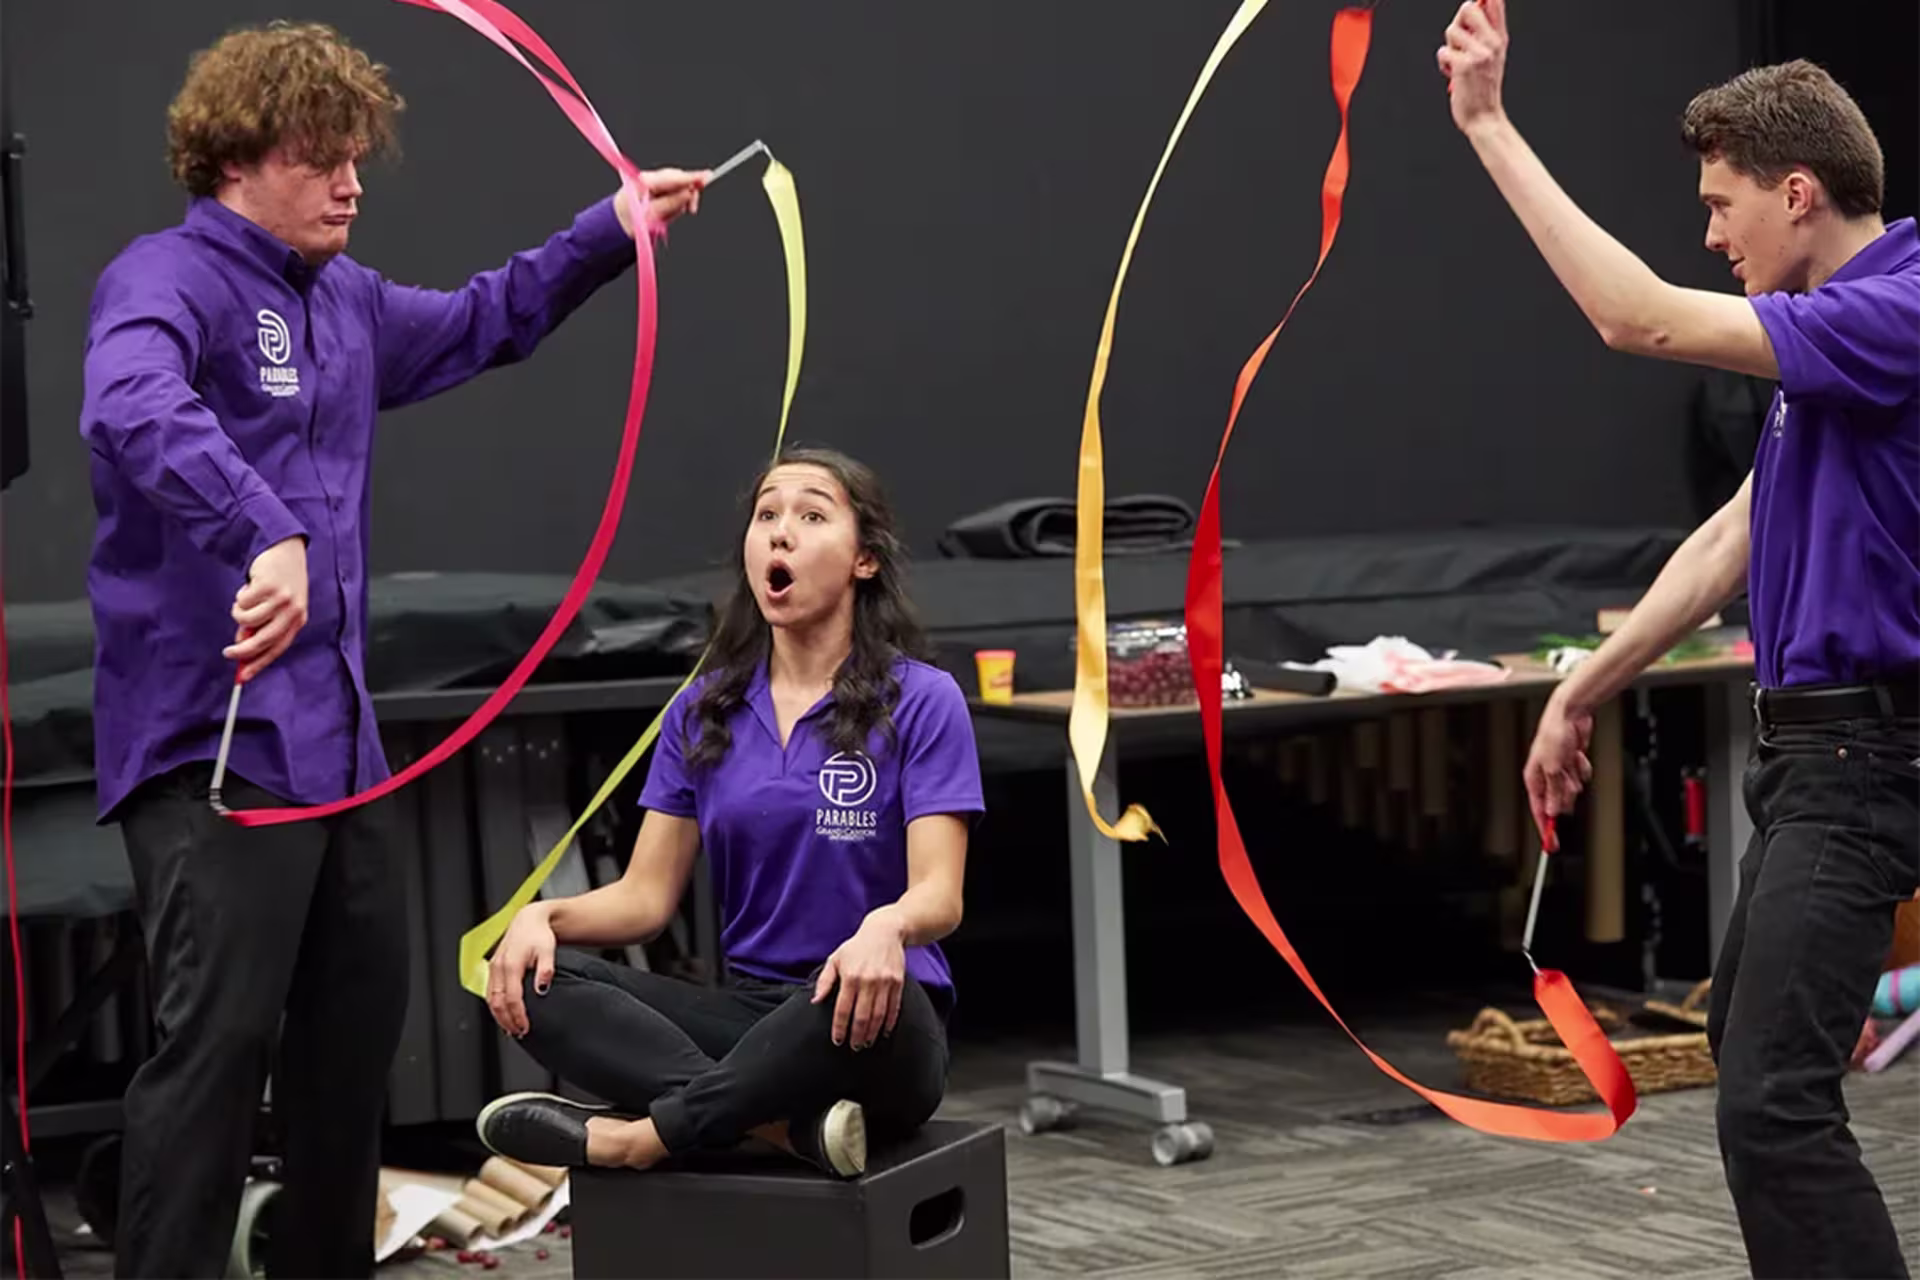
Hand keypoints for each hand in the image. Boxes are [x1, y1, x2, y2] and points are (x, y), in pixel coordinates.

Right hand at [225, 536, 307, 681]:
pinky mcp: (267, 587)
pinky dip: (240, 596)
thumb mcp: (276, 606)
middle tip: (228, 653)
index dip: (259, 664)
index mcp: (298, 619)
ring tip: (246, 600)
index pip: (278, 648)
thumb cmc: (279, 582)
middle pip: (263, 641)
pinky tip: (250, 585)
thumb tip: (242, 643)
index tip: (243, 677)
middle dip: (243, 651)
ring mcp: (281, 599)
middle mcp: (292, 611)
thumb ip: (262, 625)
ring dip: (239, 612)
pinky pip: (242, 602)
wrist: (285, 550)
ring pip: (247, 620)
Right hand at [487, 903, 557, 1037]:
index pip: (512, 998)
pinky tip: (503, 1014)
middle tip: (518, 1032)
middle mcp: (498, 967)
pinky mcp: (493, 968)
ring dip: (499, 1016)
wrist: (529, 920)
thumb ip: (546, 970)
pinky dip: (494, 1006)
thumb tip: (542, 989)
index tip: (525, 1027)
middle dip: (506, 1021)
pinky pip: (490, 992)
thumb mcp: (548, 950)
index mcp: (511, 964)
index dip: (518, 1016)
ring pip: (490, 999)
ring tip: (510, 1029)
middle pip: (498, 1002)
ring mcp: (493, 968)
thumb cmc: (539, 934)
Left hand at [615, 168, 710, 236]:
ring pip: (677, 185)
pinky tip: (668, 210)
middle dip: (687, 193)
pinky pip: (673, 190)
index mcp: (644, 182)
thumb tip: (688, 193)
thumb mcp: (651, 216)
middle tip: (692, 209)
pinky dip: (676, 201)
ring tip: (670, 215)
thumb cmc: (630, 221)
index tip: (707, 176)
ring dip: (681, 200)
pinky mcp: (656, 185)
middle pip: (677, 178)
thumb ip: (670, 203)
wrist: (617, 224)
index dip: (691, 177)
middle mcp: (648, 177)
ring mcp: (652, 180)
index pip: (672, 177)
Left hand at [812, 912, 905, 1050]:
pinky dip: (889, 1023)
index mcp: (850, 976)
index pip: (843, 1009)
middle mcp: (868, 981)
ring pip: (878, 1015)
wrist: (885, 931)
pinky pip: (894, 1008)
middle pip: (862, 1016)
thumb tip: (815, 1001)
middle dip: (857, 1035)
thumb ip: (825, 981)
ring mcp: (885, 982)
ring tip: (867, 1043)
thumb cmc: (856, 947)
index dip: (839, 1028)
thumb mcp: (836, 959)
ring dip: (872, 1033)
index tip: (837, 1040)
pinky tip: (883, 1032)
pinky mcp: (898, 983)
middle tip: (854, 1047)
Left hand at [1437, 0, 1508, 134]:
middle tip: (1459, 39)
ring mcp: (1480, 53)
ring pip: (1452, 31)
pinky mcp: (1464, 65)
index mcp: (1500, 38)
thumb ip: (1484, 32)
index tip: (1477, 0)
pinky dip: (1443, 64)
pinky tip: (1452, 74)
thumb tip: (1469, 6)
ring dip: (1448, 47)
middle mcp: (1493, 42)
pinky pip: (1443, 52)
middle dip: (1457, 21)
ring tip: (1457, 62)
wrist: (1484, 117)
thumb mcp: (1492, 56)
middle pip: (1468, 8)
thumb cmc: (1483, 87)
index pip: (1495, 2)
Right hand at [1524, 691, 1593, 850]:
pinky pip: (1581, 776)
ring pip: (1571, 789)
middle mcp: (1545, 775)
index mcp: (1534, 777)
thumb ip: (1554, 791)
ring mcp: (1559, 769)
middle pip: (1557, 801)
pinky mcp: (1572, 763)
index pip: (1538, 809)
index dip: (1545, 828)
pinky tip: (1579, 757)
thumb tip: (1553, 810)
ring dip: (1575, 780)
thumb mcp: (1553, 767)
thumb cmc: (1554, 734)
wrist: (1569, 714)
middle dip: (1566, 797)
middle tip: (1570, 787)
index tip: (1552, 844)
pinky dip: (1583, 769)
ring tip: (1573, 765)